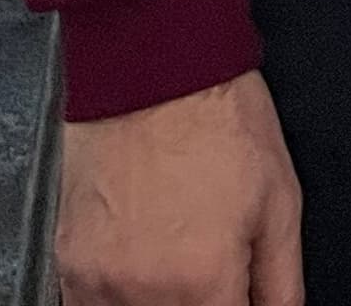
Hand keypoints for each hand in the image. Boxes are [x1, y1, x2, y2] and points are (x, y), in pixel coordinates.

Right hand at [58, 70, 304, 305]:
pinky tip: (143, 265)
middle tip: (210, 268)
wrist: (154, 67)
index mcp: (203, 283)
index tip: (237, 294)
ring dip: (162, 303)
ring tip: (179, 259)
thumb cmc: (218, 121)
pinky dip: (119, 299)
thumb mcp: (280, 202)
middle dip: (202, 303)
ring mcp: (98, 281)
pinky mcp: (69, 262)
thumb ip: (281, 283)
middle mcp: (144, 292)